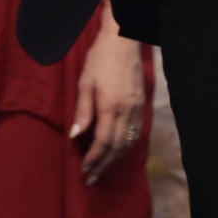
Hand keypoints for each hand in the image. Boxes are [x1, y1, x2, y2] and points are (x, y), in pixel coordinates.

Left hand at [71, 0, 145, 185]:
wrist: (123, 39)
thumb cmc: (100, 58)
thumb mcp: (85, 82)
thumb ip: (82, 111)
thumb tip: (76, 136)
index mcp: (110, 106)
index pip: (103, 142)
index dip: (93, 159)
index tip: (83, 170)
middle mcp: (127, 110)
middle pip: (117, 147)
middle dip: (103, 165)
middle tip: (91, 178)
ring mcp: (137, 108)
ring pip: (129, 142)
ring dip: (116, 159)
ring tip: (103, 168)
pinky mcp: (142, 103)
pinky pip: (136, 132)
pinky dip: (126, 146)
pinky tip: (118, 149)